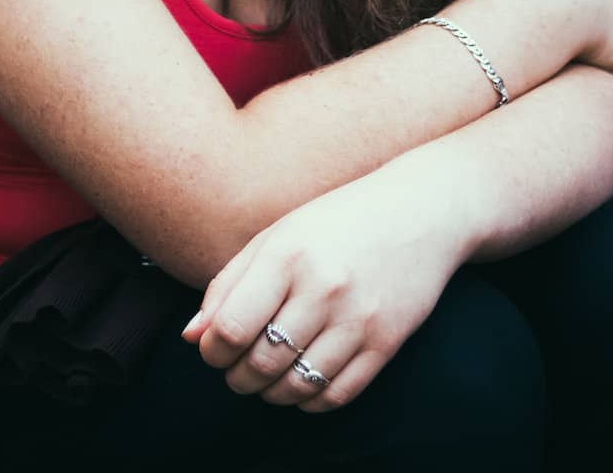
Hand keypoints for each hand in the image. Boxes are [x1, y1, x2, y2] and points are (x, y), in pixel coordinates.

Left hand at [179, 153, 471, 412]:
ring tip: (267, 377)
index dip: (212, 351)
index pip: (229, 328)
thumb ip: (230, 282)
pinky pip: (336, 396)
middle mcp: (322, 287)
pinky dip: (309, 401)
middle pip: (259, 363)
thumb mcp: (279, 235)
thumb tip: (191, 336)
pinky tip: (302, 381)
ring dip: (270, 393)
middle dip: (237, 377)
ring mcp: (358, 317)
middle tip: (238, 368)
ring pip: (296, 386)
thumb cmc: (339, 220)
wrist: (421, 210)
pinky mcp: (387, 342)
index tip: (214, 349)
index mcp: (287, 254)